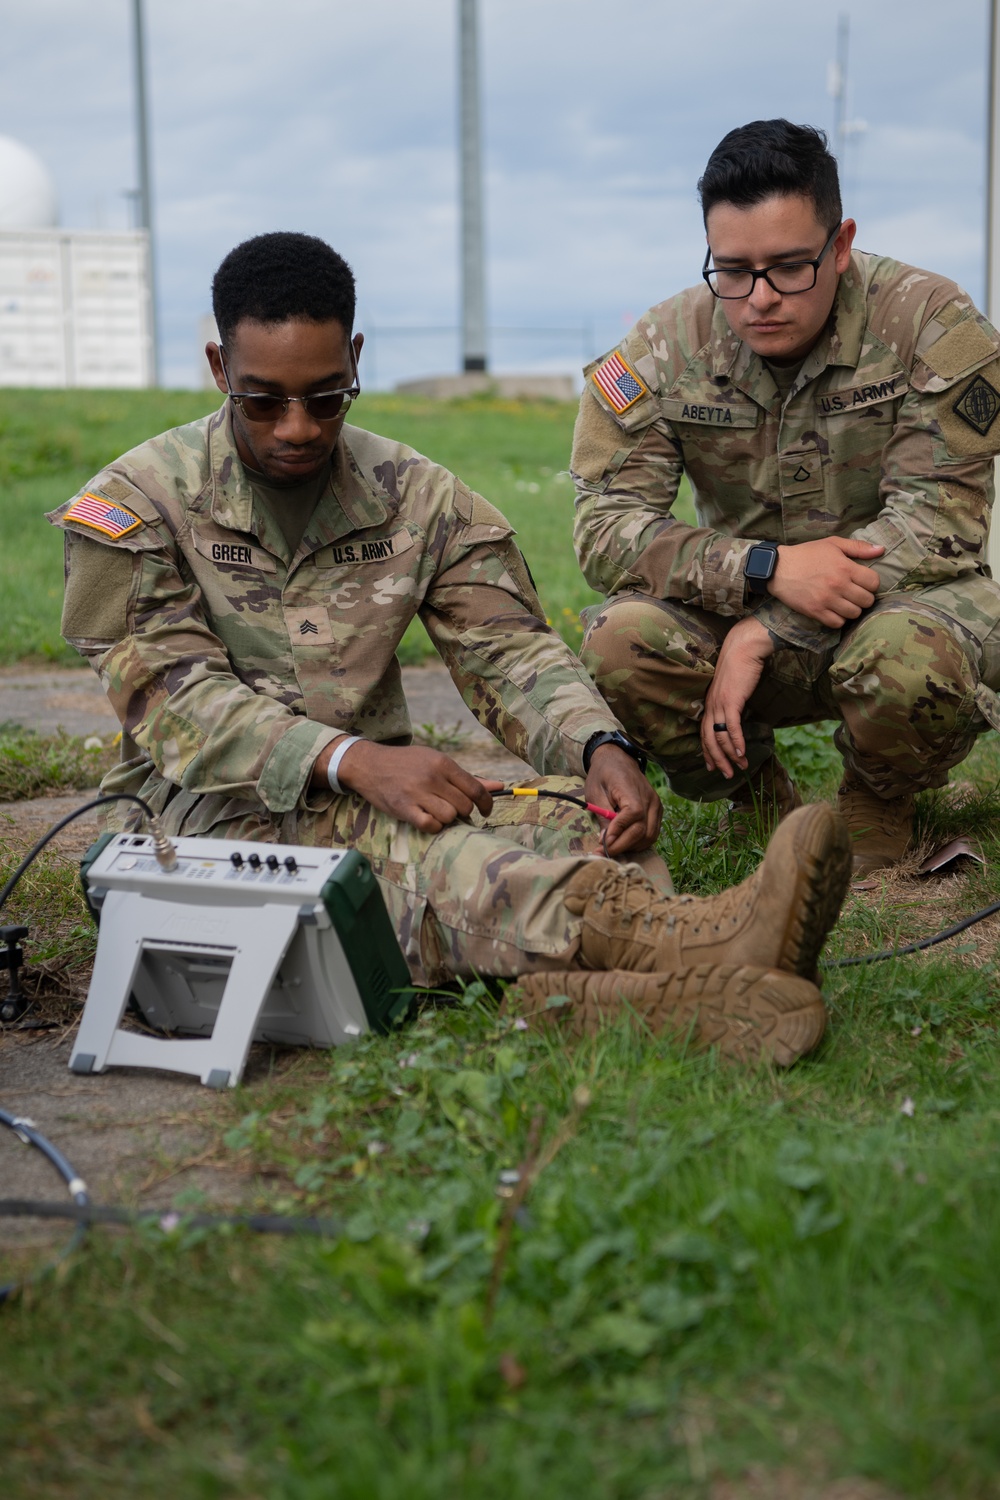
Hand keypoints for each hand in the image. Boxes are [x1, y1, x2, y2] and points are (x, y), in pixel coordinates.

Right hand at [313, 740, 501, 833]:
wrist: (369, 764)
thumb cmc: (407, 763)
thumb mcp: (436, 762)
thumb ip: (466, 777)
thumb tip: (498, 786)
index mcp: (443, 763)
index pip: (476, 789)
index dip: (486, 804)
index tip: (485, 811)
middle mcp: (432, 777)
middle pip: (464, 806)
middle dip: (463, 812)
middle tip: (452, 809)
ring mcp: (417, 793)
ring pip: (449, 817)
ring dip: (447, 819)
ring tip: (436, 812)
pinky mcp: (404, 808)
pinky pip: (431, 826)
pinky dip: (433, 827)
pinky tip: (427, 819)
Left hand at [584, 744, 661, 855]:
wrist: (618, 760)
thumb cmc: (603, 775)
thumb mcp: (595, 793)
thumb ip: (603, 816)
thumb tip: (606, 840)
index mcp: (632, 790)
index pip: (634, 814)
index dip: (620, 832)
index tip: (603, 842)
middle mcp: (650, 799)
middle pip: (643, 830)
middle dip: (622, 845)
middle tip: (602, 853)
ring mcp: (656, 805)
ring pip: (649, 836)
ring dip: (631, 846)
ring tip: (612, 848)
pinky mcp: (657, 811)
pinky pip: (652, 833)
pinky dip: (639, 842)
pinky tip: (624, 842)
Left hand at [701, 618, 774, 778]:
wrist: (744, 647)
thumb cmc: (741, 665)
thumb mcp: (733, 688)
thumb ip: (732, 702)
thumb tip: (738, 715)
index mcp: (710, 704)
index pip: (704, 733)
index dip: (707, 751)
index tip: (712, 766)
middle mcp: (711, 706)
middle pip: (709, 740)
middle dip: (717, 760)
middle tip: (727, 775)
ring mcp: (719, 704)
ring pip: (720, 737)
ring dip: (730, 755)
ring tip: (739, 768)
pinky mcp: (731, 701)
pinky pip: (732, 727)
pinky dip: (737, 742)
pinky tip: (742, 753)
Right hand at [769, 536, 883, 627]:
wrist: (778, 568)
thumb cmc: (806, 554)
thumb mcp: (832, 544)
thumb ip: (858, 547)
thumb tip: (881, 550)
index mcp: (845, 567)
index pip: (874, 582)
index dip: (871, 583)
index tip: (863, 582)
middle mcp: (838, 585)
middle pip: (866, 601)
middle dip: (864, 598)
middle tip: (855, 594)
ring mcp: (827, 600)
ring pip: (854, 614)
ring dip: (852, 609)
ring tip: (845, 603)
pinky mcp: (815, 611)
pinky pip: (837, 623)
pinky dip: (839, 619)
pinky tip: (835, 611)